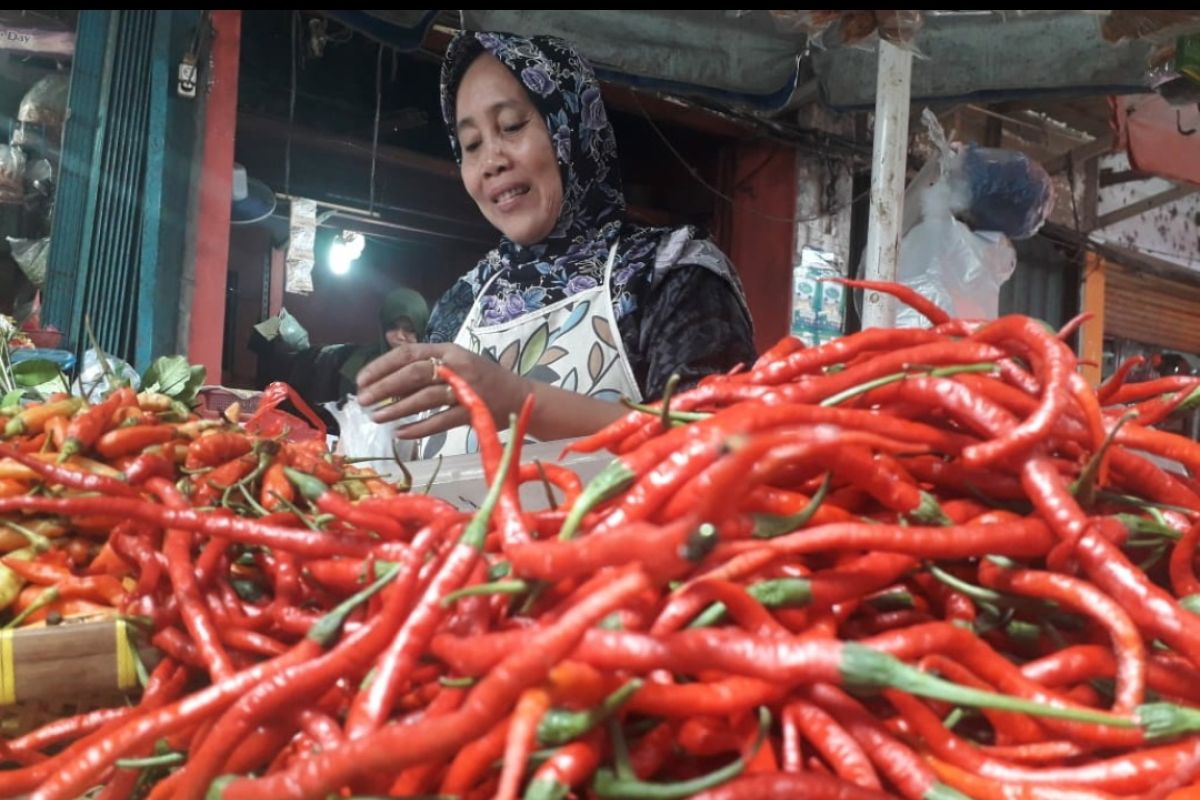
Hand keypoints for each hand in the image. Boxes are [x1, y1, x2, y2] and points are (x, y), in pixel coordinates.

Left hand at [355, 343, 528, 438]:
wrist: (519, 395)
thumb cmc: (481, 378)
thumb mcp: (454, 362)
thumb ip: (425, 361)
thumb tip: (388, 357)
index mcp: (448, 350)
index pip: (408, 353)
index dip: (381, 366)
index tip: (361, 380)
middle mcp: (456, 366)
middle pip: (414, 373)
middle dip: (384, 386)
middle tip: (363, 400)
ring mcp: (466, 389)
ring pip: (425, 397)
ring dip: (396, 408)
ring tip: (376, 417)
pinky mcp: (473, 412)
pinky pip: (441, 421)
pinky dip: (419, 428)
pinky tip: (400, 434)